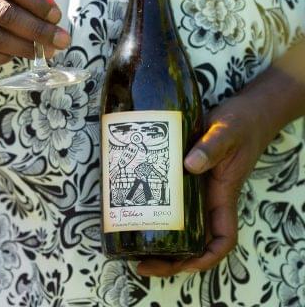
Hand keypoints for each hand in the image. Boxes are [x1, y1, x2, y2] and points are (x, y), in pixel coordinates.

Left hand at [137, 97, 265, 276]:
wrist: (245, 110)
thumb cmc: (241, 124)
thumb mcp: (226, 132)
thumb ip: (211, 147)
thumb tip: (190, 164)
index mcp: (222, 195)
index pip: (222, 239)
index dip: (206, 257)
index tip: (184, 265)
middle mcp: (208, 197)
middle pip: (194, 240)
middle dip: (171, 257)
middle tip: (141, 263)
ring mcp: (196, 187)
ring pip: (179, 223)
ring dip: (158, 238)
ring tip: (130, 246)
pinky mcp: (184, 173)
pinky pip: (169, 197)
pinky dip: (154, 206)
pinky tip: (131, 207)